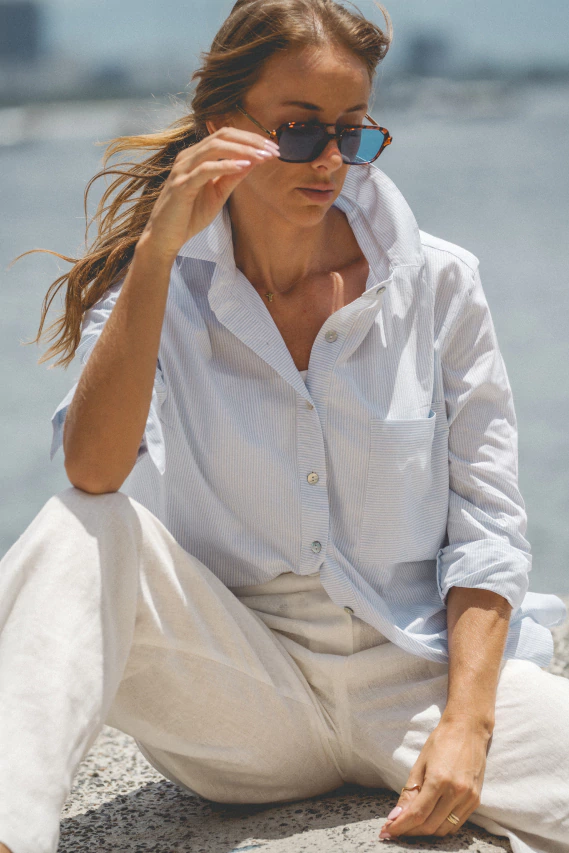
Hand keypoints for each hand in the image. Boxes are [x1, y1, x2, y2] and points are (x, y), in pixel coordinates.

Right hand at [138, 126, 279, 261]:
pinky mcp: (181, 185)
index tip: (273, 149)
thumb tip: (254, 161)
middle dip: (251, 141)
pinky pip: (205, 170)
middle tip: (273, 150)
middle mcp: (188, 157)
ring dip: (243, 150)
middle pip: (222, 136)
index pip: (226, 136)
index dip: (251, 139)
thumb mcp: (218, 194)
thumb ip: (232, 177)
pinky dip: (226, 166)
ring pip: (214, 148)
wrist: (165, 237)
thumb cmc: (189, 216)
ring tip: (263, 157)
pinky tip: (244, 166)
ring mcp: (183, 169)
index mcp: (197, 156)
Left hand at [378, 713, 490, 839]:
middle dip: (410, 831)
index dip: (401, 826)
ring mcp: (469, 798)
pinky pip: (456, 824)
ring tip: (410, 827)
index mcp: (439, 779)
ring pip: (444, 829)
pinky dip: (441, 827)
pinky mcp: (476, 800)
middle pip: (430, 825)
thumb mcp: (420, 764)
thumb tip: (396, 816)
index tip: (387, 832)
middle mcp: (456, 792)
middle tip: (395, 829)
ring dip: (425, 832)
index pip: (417, 813)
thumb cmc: (441, 741)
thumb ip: (409, 792)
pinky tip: (429, 821)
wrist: (468, 729)